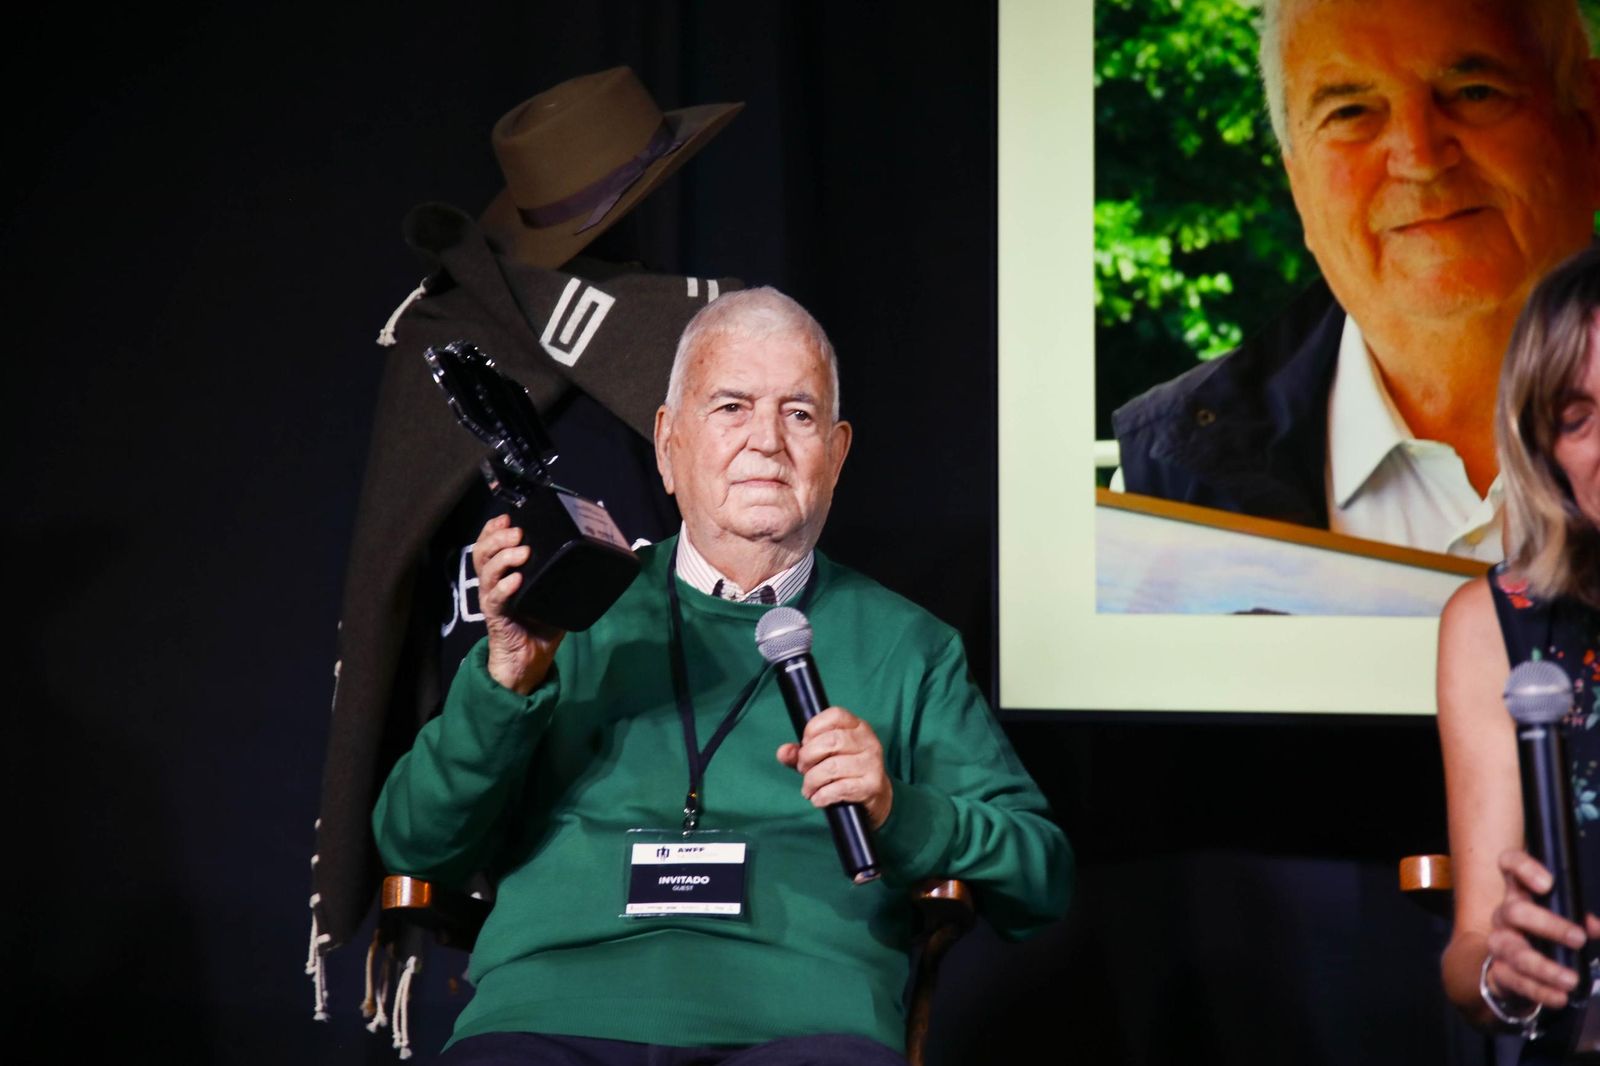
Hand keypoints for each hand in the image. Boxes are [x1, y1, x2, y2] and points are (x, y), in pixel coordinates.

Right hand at [472, 514, 563, 693]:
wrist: (529, 660)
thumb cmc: (540, 625)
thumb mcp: (552, 594)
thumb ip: (560, 576)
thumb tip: (586, 558)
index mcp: (503, 573)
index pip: (489, 544)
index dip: (493, 528)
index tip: (507, 517)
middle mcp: (493, 582)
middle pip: (483, 552)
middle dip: (498, 537)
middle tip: (518, 532)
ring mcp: (492, 598)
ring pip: (486, 571)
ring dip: (503, 557)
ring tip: (521, 552)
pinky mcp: (496, 616)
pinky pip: (496, 599)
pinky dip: (505, 587)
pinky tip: (516, 580)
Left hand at [775, 706, 892, 828]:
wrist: (876, 796)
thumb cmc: (847, 771)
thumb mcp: (825, 756)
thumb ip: (801, 752)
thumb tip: (783, 752)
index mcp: (857, 726)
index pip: (835, 715)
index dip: (813, 728)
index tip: (804, 744)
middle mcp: (868, 741)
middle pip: (831, 741)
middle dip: (808, 757)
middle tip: (803, 770)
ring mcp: (872, 763)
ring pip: (832, 767)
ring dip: (812, 781)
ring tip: (809, 789)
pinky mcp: (872, 785)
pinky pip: (840, 788)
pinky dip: (822, 795)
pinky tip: (818, 798)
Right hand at [1484, 849, 1599, 1009]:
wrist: (1511, 967)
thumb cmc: (1543, 934)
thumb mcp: (1562, 919)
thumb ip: (1581, 921)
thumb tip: (1597, 927)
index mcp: (1519, 892)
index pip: (1509, 864)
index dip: (1523, 868)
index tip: (1548, 885)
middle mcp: (1504, 914)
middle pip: (1515, 911)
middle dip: (1548, 925)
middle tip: (1578, 938)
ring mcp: (1499, 942)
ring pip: (1515, 951)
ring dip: (1545, 967)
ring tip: (1571, 980)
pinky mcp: (1499, 970)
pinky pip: (1515, 980)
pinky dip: (1540, 991)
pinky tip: (1559, 996)